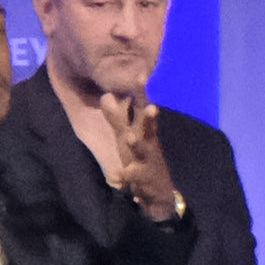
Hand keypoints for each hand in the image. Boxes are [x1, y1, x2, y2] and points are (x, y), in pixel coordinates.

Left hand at [112, 88, 184, 224]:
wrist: (158, 191)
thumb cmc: (141, 158)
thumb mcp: (127, 135)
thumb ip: (116, 116)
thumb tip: (106, 95)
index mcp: (143, 130)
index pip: (141, 107)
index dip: (141, 91)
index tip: (141, 73)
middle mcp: (148, 141)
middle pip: (148, 125)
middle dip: (149, 115)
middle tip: (152, 105)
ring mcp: (147, 158)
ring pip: (142, 149)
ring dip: (136, 144)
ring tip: (130, 138)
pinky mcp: (143, 176)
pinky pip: (132, 176)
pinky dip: (124, 177)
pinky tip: (117, 178)